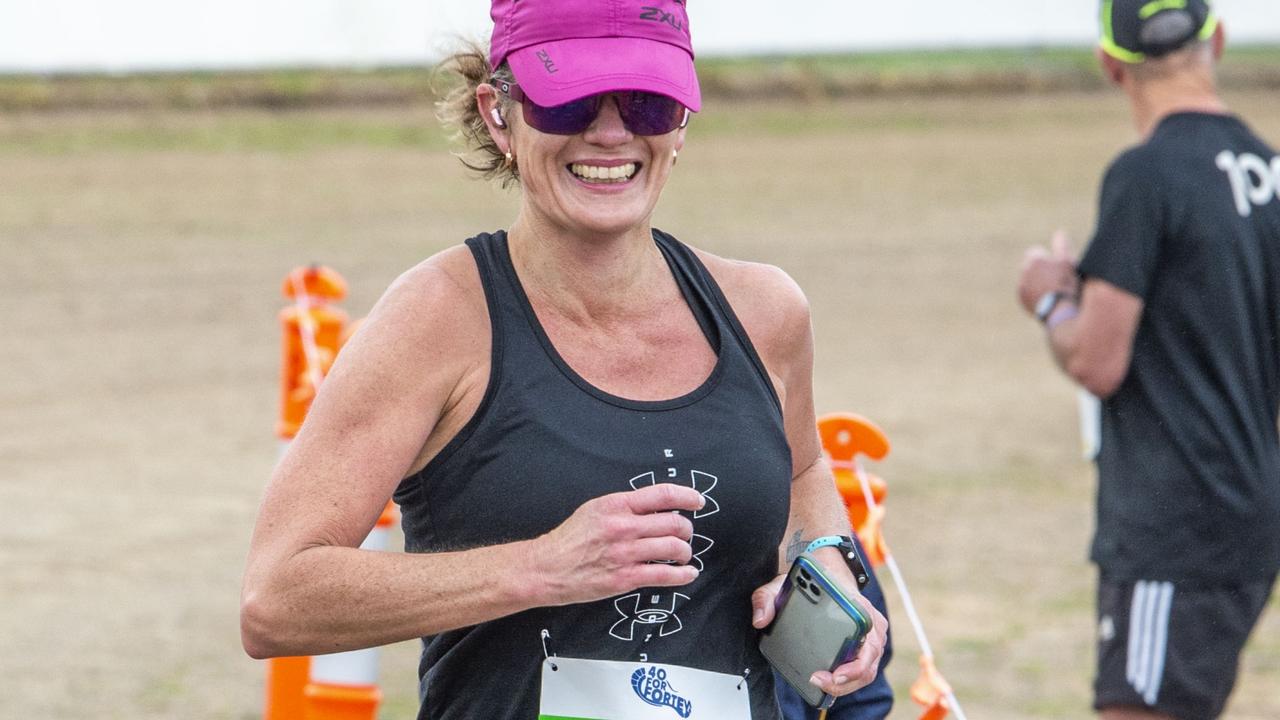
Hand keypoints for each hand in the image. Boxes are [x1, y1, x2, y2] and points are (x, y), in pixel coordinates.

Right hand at [533, 483, 703, 605]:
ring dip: (685, 552)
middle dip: (686, 530)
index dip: (687, 497)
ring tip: (683, 555)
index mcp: (617, 504)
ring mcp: (626, 553)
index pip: (663, 495)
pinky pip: (665, 574)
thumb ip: (625, 506)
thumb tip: (657, 507)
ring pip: (674, 548)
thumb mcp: (595, 509)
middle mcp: (624, 526)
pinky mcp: (625, 578)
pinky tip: (687, 573)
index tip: (698, 501)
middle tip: (685, 534)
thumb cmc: (570, 539)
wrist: (547, 568)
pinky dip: (683, 575)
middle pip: (675, 523)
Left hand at [751, 566, 888, 697]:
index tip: (834, 674)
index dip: (854, 667)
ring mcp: (872, 637)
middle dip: (845, 682)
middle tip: (818, 682)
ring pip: (866, 671)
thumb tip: (760, 620)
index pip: (867, 645)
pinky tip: (828, 681)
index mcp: (859, 609)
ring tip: (820, 684)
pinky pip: (862, 669)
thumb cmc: (812, 581)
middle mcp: (871, 624)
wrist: (828, 573)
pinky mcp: (866, 646)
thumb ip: (766, 598)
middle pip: (867, 665)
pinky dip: (847, 680)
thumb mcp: (784, 584)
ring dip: (845, 684)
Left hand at [1018, 229, 1078, 315]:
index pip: (1036, 252)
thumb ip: (1062, 246)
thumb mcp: (1068, 262)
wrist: (1059, 309)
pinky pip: (1025, 291)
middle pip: (1030, 265)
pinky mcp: (1020, 297)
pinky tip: (1045, 297)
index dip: (1047, 259)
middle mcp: (1023, 270)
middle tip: (1054, 278)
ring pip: (1028, 278)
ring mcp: (1021, 284)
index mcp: (1034, 258)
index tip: (1055, 267)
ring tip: (1051, 289)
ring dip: (1035, 280)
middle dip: (1039, 269)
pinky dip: (1032, 292)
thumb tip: (1060, 232)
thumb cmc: (1066, 283)